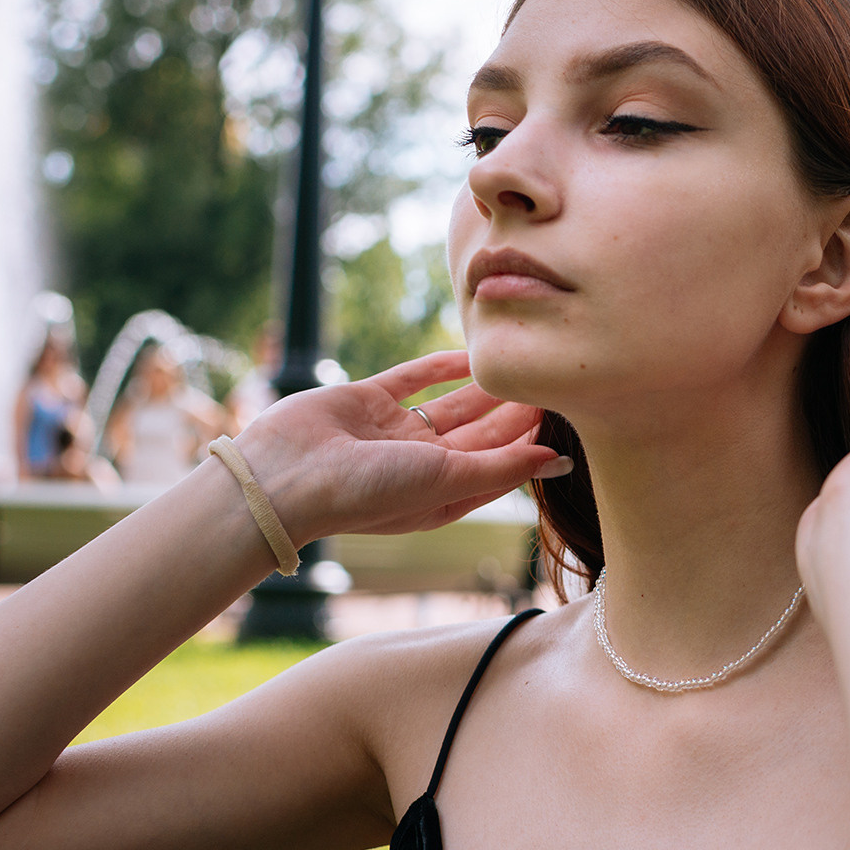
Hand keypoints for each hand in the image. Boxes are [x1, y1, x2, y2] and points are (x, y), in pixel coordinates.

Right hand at [231, 350, 567, 542]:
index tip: (564, 414)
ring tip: (520, 363)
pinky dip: (440, 365)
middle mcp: (419, 465)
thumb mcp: (447, 481)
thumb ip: (502, 467)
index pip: (498, 466)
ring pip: (452, 404)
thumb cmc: (368, 493)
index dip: (530, 442)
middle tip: (551, 380)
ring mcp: (392, 432)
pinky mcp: (366, 400)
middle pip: (481, 434)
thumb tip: (559, 460)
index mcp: (441, 495)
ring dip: (485, 388)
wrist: (285, 476)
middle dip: (515, 412)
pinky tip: (471, 353)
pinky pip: (412, 378)